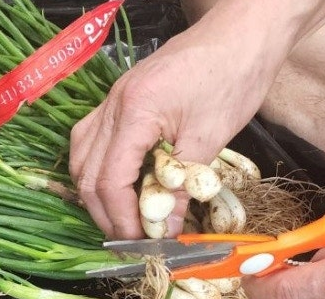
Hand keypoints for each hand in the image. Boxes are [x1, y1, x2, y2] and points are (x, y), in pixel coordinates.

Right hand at [68, 24, 273, 238]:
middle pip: (86, 172)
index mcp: (135, 112)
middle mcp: (113, 105)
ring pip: (81, 157)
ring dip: (96, 192)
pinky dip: (99, 169)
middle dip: (104, 212)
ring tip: (121, 215)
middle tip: (130, 236)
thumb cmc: (233, 76)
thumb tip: (166, 230)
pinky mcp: (120, 98)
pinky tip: (118, 183)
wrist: (243, 31)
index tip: (139, 241)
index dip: (120, 217)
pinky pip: (91, 140)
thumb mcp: (210, 138)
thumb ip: (181, 187)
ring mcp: (112, 100)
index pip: (110, 179)